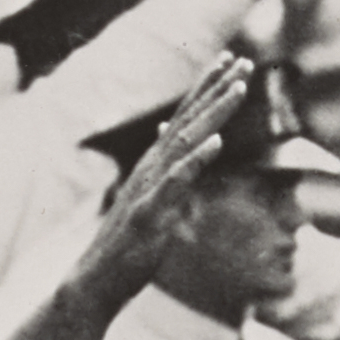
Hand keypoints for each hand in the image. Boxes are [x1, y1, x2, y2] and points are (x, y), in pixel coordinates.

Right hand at [75, 63, 246, 292]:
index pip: (184, 118)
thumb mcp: (150, 200)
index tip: (231, 61)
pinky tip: (217, 142)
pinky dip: (196, 159)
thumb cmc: (126, 243)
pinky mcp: (148, 212)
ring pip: (186, 141)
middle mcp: (151, 168)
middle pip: (188, 120)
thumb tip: (168, 137)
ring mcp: (149, 187)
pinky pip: (176, 182)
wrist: (96, 279)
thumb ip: (163, 170)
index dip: (207, 89)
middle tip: (243, 59)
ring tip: (239, 88)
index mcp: (155, 165)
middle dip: (217, 88)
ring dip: (214, 113)